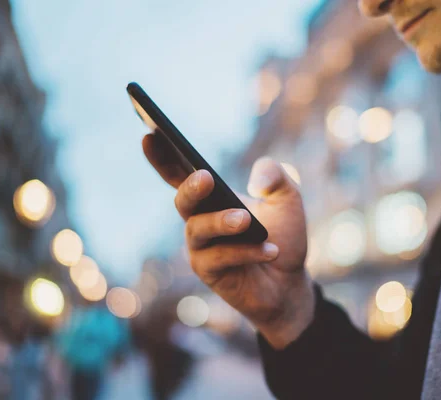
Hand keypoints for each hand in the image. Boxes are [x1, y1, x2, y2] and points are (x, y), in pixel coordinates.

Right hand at [143, 132, 314, 347]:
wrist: (290, 281)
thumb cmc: (283, 235)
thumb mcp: (288, 199)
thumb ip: (277, 177)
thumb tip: (257, 178)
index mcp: (211, 198)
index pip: (180, 173)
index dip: (162, 155)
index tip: (150, 134)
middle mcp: (199, 220)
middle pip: (183, 200)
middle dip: (191, 188)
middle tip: (206, 177)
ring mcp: (201, 248)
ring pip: (198, 230)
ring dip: (221, 222)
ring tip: (245, 219)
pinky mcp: (209, 273)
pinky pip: (221, 259)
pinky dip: (247, 252)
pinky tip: (271, 249)